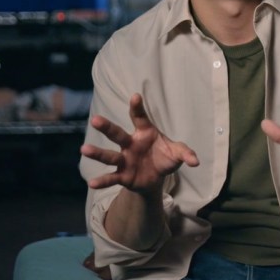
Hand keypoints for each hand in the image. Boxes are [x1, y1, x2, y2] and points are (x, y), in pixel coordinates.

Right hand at [81, 93, 199, 193]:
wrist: (156, 178)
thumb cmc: (165, 158)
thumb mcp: (177, 153)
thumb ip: (185, 154)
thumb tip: (195, 161)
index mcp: (145, 133)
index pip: (140, 117)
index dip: (137, 107)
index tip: (136, 96)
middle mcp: (131, 144)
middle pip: (117, 134)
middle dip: (107, 127)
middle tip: (95, 119)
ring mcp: (125, 159)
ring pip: (109, 155)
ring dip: (98, 153)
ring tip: (84, 149)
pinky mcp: (123, 175)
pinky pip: (111, 176)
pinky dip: (103, 180)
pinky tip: (92, 183)